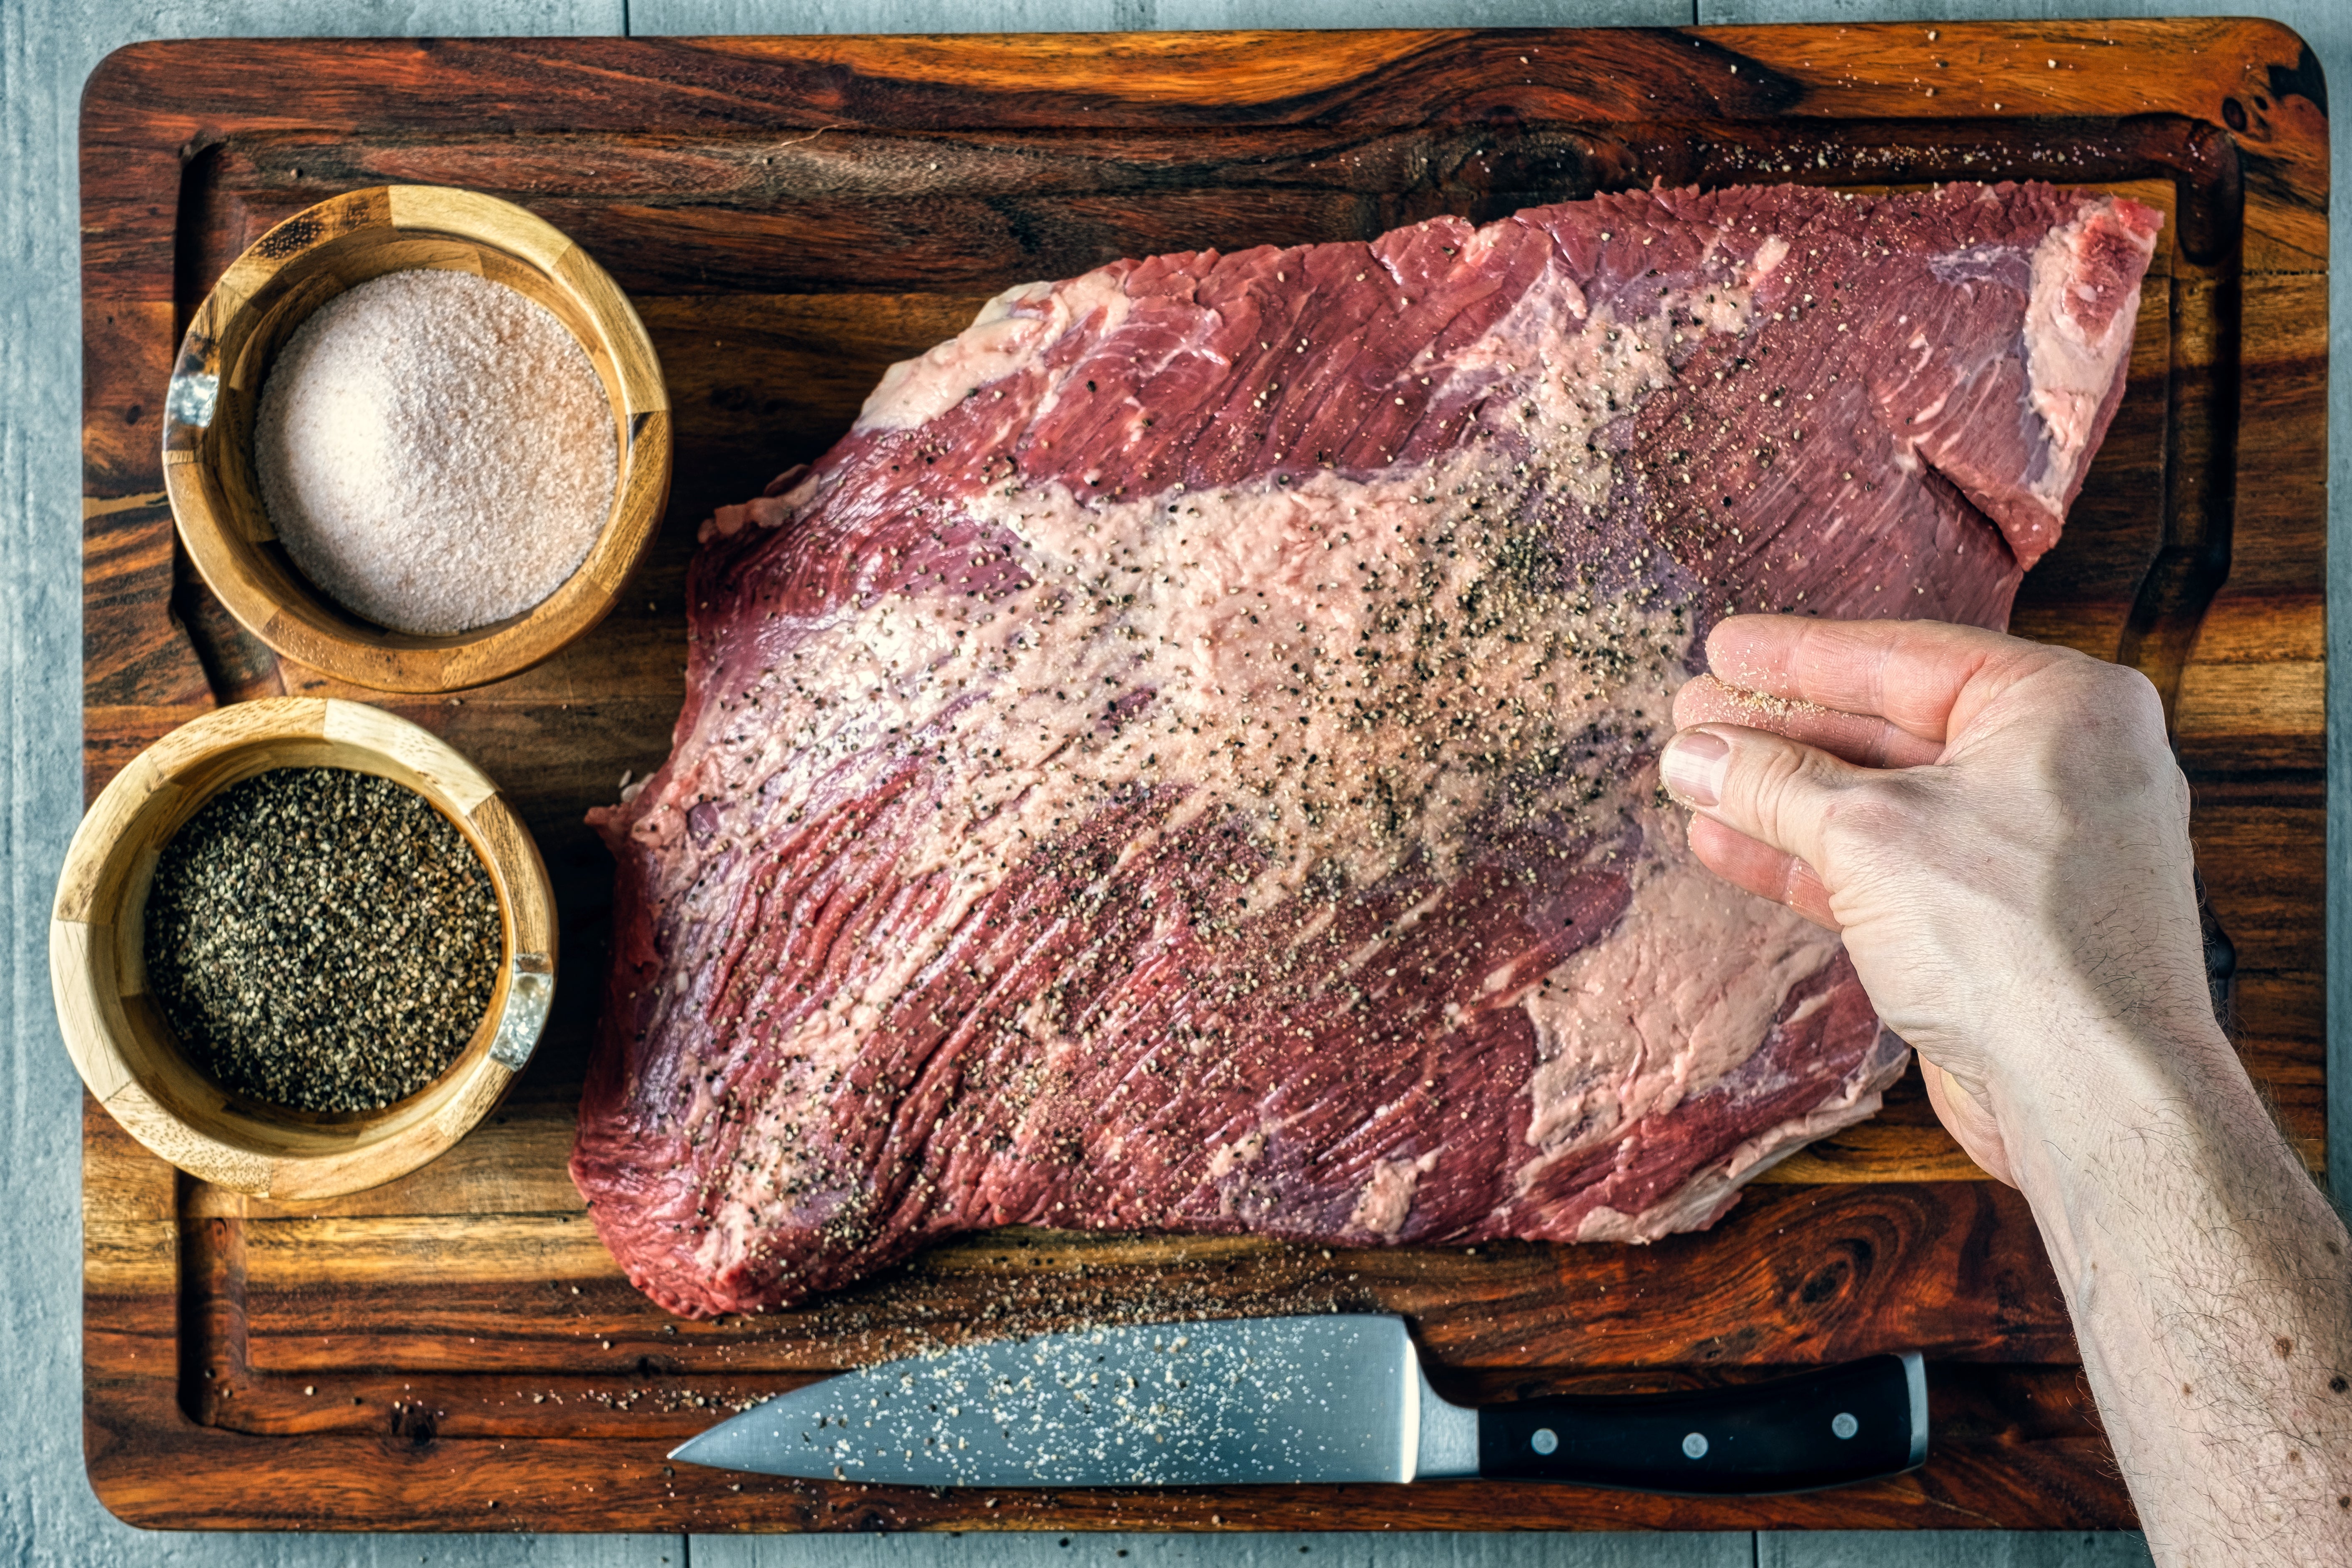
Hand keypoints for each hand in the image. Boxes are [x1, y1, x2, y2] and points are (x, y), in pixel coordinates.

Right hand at [1660, 616, 2218, 1185]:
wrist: (2088, 1089)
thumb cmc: (2016, 940)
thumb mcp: (1865, 833)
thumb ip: (1773, 783)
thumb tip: (1693, 754)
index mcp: (2062, 707)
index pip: (1904, 657)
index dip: (1799, 656)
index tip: (1725, 646)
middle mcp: (2061, 767)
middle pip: (1892, 729)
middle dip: (1782, 731)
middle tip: (1694, 714)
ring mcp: (2032, 850)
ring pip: (1885, 805)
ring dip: (1783, 798)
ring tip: (1695, 781)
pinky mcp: (2002, 922)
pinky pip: (1895, 868)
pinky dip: (1815, 860)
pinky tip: (1733, 847)